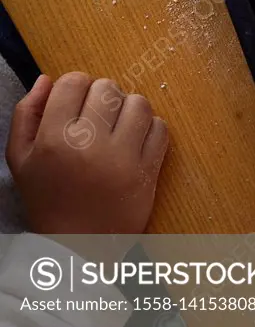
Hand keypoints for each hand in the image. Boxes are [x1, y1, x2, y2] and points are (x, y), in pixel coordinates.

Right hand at [6, 73, 167, 235]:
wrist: (77, 247)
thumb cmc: (48, 199)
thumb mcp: (20, 158)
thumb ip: (27, 114)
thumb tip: (47, 79)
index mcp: (53, 139)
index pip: (73, 81)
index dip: (76, 87)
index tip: (76, 105)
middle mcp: (88, 145)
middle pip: (107, 88)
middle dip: (102, 98)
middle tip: (97, 118)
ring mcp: (121, 159)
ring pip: (138, 103)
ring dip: (129, 110)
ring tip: (118, 128)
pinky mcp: (147, 172)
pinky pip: (160, 129)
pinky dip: (151, 130)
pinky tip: (135, 142)